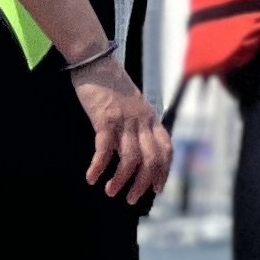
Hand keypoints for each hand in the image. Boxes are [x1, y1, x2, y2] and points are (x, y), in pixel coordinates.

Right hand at [70, 56, 170, 207]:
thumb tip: (135, 144)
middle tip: (132, 199)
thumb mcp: (133, 102)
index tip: (157, 189)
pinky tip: (92, 177)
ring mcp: (125, 120)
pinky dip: (99, 166)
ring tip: (111, 192)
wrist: (95, 60)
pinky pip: (105, 148)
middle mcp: (142, 120)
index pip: (166, 149)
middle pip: (151, 159)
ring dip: (122, 180)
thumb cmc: (111, 82)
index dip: (164, 171)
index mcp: (150, 117)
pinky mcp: (105, 119)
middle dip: (143, 184)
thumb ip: (138, 121)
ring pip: (130, 158)